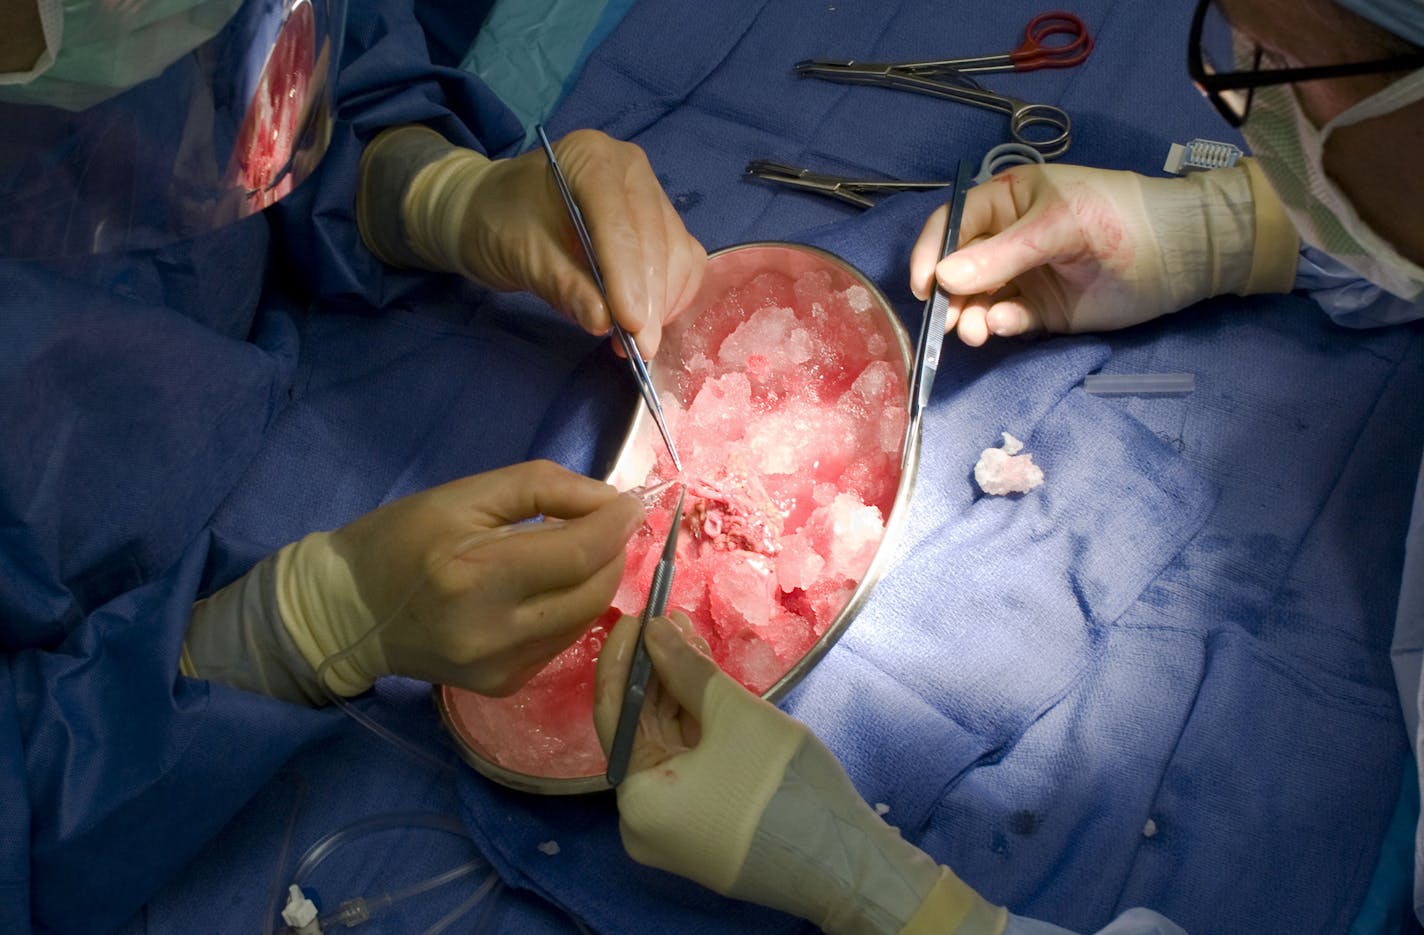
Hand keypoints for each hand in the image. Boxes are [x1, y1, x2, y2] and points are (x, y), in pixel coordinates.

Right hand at [324, 460, 644, 695]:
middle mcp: (492, 634)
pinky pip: (563, 641)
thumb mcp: (465, 494)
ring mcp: (500, 669)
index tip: (632, 503)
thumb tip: (609, 501)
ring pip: (586, 619)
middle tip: (605, 523)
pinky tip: (549, 587)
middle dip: (612, 551)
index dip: (616, 525)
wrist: (348, 613)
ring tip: (577, 549)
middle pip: (594, 592)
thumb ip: (542, 488)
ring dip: (596, 579)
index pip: (578, 554)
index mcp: (475, 577)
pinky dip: (572, 608)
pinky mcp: (504, 687)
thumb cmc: (401, 538)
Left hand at [455, 129, 706, 358]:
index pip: (620, 222)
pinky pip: (683, 261)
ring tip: (636, 340)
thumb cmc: (500, 223)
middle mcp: (630, 169)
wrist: (494, 210)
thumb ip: (562, 284)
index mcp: (591, 159)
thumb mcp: (519, 254)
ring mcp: (650, 193)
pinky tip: (649, 320)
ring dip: (663, 302)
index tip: (632, 325)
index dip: (628, 276)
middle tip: (639, 348)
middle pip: (656, 238)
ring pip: (677, 252)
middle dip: (650, 298)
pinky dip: (671, 295)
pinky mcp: (661, 222)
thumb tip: (604, 322)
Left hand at [593, 614, 1000, 934]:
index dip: (623, 661)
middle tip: (668, 619)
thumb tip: (653, 629)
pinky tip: (705, 680)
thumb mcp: (732, 714)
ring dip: (679, 692)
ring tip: (690, 637)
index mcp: (636, 801)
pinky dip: (697, 723)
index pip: (614, 716)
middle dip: (656, 672)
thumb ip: (686, 669)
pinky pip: (689, 762)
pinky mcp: (706, 823)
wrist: (844, 860)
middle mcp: (643, 820)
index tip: (635, 616)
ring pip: (669, 743)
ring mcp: (676, 826)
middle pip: (642, 729)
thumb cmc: (781, 786)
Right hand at [909, 161, 1297, 345]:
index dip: (932, 252)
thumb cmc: (1118, 218)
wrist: (1180, 254)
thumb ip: (1001, 254)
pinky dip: (1002, 324)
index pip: (953, 222)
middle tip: (947, 321)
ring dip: (971, 316)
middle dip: (949, 295)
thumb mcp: (1058, 225)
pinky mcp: (1043, 310)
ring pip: (979, 299)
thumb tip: (942, 280)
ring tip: (976, 332)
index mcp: (1008, 201)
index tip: (923, 286)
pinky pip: (1009, 319)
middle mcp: (1008, 238)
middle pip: (959, 267)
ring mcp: (1025, 276)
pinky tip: (1006, 326)